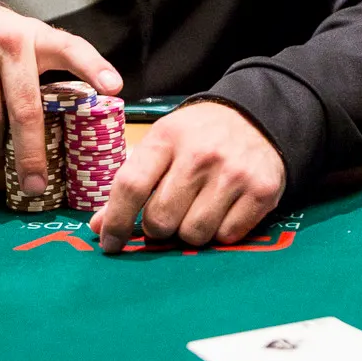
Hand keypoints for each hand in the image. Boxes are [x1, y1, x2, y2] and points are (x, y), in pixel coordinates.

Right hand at [0, 0, 121, 189]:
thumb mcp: (17, 37)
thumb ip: (37, 69)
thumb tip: (60, 124)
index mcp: (35, 35)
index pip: (71, 48)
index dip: (94, 67)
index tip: (115, 88)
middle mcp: (9, 41)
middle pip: (26, 109)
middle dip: (32, 154)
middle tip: (36, 184)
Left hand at [89, 102, 285, 252]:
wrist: (256, 117)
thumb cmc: (197, 136)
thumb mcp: (161, 145)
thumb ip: (131, 182)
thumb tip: (99, 227)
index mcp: (166, 137)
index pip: (131, 186)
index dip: (116, 221)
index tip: (110, 242)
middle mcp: (200, 154)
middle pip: (161, 219)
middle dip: (157, 228)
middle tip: (165, 216)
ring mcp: (233, 173)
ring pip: (194, 234)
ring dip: (189, 232)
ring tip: (195, 211)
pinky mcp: (262, 191)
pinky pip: (227, 237)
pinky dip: (220, 233)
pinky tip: (221, 211)